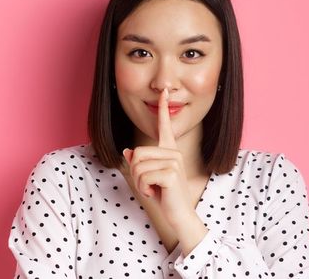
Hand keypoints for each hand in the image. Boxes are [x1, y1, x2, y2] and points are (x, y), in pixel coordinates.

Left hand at [122, 88, 195, 225]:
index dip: (163, 109)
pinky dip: (144, 189)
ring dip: (140, 183)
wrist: (180, 215)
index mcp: (170, 151)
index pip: (164, 126)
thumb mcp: (148, 179)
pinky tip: (156, 194)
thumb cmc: (165, 197)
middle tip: (149, 186)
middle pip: (138, 153)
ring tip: (153, 190)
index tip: (164, 92)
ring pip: (138, 166)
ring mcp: (174, 162)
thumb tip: (128, 151)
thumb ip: (139, 164)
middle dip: (136, 174)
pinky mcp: (171, 173)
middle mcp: (173, 153)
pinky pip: (143, 176)